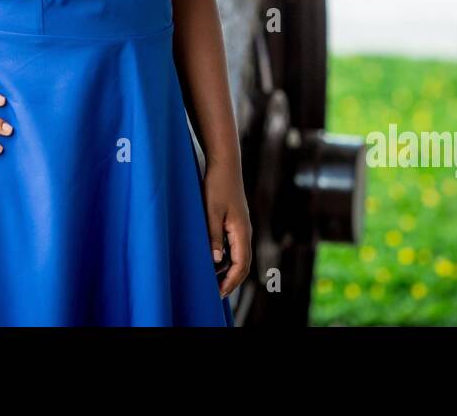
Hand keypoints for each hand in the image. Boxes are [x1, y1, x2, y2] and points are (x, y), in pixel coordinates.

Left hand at [202, 158, 251, 298]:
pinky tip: (215, 260)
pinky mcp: (236, 222)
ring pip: (239, 255)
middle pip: (243, 264)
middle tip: (217, 293)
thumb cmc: (217, 185)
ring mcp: (242, 226)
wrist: (225, 164)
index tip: (219, 293)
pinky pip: (235, 246)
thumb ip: (213, 236)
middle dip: (232, 281)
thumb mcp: (211, 211)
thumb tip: (215, 261)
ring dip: (229, 270)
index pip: (241, 265)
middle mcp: (245, 231)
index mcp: (241, 231)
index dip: (231, 282)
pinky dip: (228, 258)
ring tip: (214, 280)